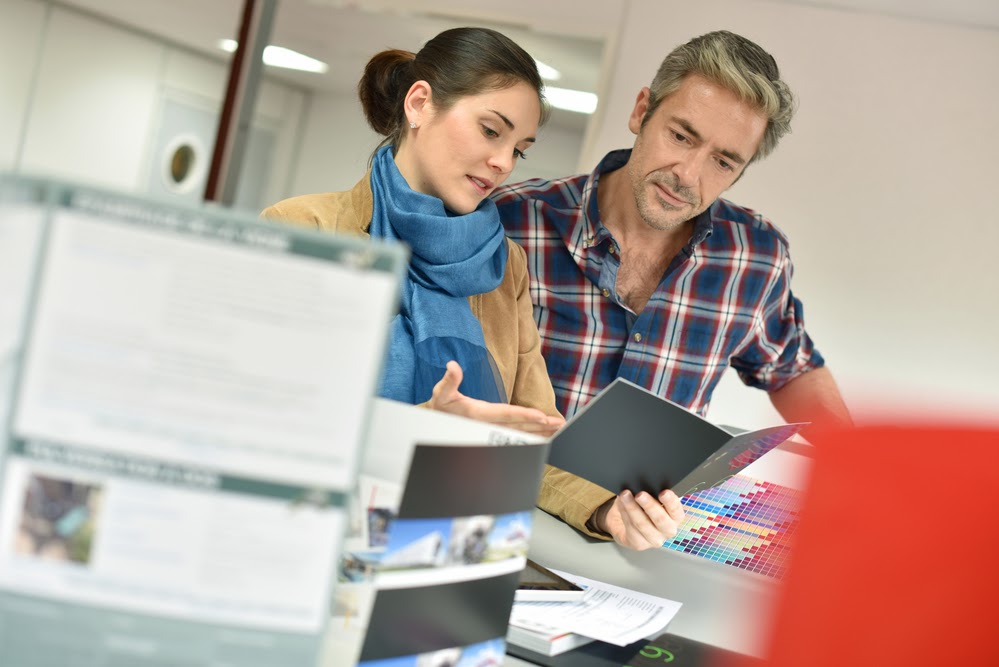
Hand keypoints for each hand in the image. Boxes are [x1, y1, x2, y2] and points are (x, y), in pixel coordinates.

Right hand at [428, 361, 564, 435]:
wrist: (437, 425)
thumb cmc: (440, 407)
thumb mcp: (441, 393)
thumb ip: (449, 380)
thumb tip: (452, 365)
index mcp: (479, 414)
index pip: (505, 414)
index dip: (524, 415)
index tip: (541, 416)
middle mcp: (488, 425)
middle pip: (518, 426)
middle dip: (539, 426)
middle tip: (558, 424)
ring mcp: (492, 431)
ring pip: (519, 433)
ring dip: (539, 431)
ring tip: (557, 428)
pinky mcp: (494, 432)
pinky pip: (516, 436)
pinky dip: (531, 435)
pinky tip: (544, 434)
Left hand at [594, 489, 684, 550]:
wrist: (626, 523)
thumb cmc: (643, 507)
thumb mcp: (651, 498)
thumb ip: (652, 492)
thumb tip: (644, 483)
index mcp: (675, 517)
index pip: (676, 510)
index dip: (670, 502)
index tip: (664, 492)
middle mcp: (668, 530)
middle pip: (660, 519)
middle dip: (649, 505)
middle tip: (640, 494)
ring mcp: (654, 540)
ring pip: (642, 524)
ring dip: (632, 507)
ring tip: (625, 495)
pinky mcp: (639, 544)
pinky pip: (631, 528)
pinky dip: (624, 513)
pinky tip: (621, 504)